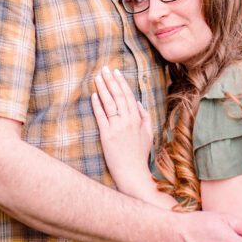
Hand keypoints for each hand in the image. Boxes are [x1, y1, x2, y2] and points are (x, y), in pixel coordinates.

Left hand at [91, 67, 154, 196]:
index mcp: (138, 119)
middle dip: (111, 81)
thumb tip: (137, 103)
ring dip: (102, 89)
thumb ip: (144, 117)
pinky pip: (101, 116)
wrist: (133, 173)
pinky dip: (97, 105)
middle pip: (118, 96)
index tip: (116, 72)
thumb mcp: (148, 134)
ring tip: (97, 77)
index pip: (128, 96)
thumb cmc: (139, 155)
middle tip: (104, 69)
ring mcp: (117, 127)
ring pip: (109, 103)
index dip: (121, 83)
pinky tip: (93, 95)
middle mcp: (128, 121)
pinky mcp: (107, 135)